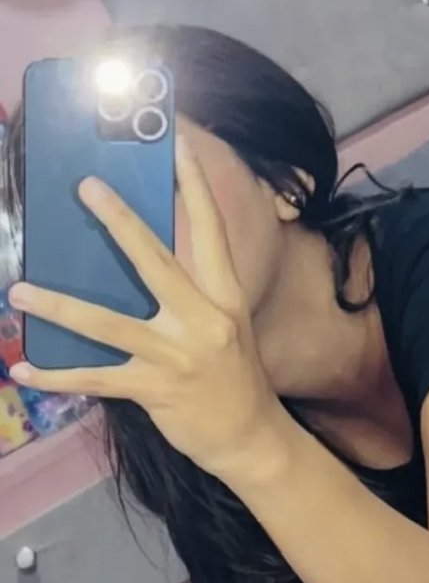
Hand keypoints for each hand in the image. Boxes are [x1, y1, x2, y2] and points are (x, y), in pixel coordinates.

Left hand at [8, 137, 286, 477]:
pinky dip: (58, 374)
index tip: (179, 146)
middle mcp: (206, 319)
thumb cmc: (233, 373)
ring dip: (61, 307)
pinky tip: (23, 367)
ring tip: (21, 291)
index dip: (196, 188)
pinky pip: (98, 379)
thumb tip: (134, 260)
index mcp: (226, 296)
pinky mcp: (157, 390)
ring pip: (111, 324)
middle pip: (157, 263)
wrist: (251, 436)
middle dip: (120, 223)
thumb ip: (189, 294)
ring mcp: (180, 356)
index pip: (211, 231)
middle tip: (85, 187)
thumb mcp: (224, 323)